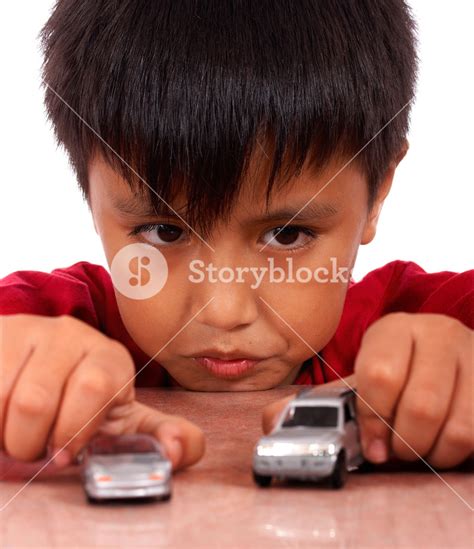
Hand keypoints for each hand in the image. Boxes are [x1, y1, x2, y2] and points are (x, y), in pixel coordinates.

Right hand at [0, 314, 204, 476]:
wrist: (41, 361)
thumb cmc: (86, 401)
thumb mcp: (123, 417)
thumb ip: (156, 436)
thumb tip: (181, 451)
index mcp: (110, 357)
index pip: (94, 387)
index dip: (74, 431)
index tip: (64, 454)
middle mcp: (72, 335)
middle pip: (37, 402)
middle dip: (30, 442)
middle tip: (35, 447)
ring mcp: (30, 331)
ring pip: (3, 399)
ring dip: (4, 434)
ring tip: (17, 432)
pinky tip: (1, 417)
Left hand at [262, 313, 472, 469]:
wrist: (448, 360)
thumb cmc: (399, 373)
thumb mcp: (361, 380)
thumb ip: (321, 401)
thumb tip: (271, 422)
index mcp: (393, 330)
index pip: (378, 375)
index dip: (371, 419)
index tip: (370, 446)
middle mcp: (436, 334)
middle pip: (420, 404)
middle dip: (402, 443)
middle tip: (394, 453)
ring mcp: (471, 357)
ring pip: (456, 425)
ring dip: (431, 453)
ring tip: (418, 450)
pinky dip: (457, 453)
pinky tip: (442, 446)